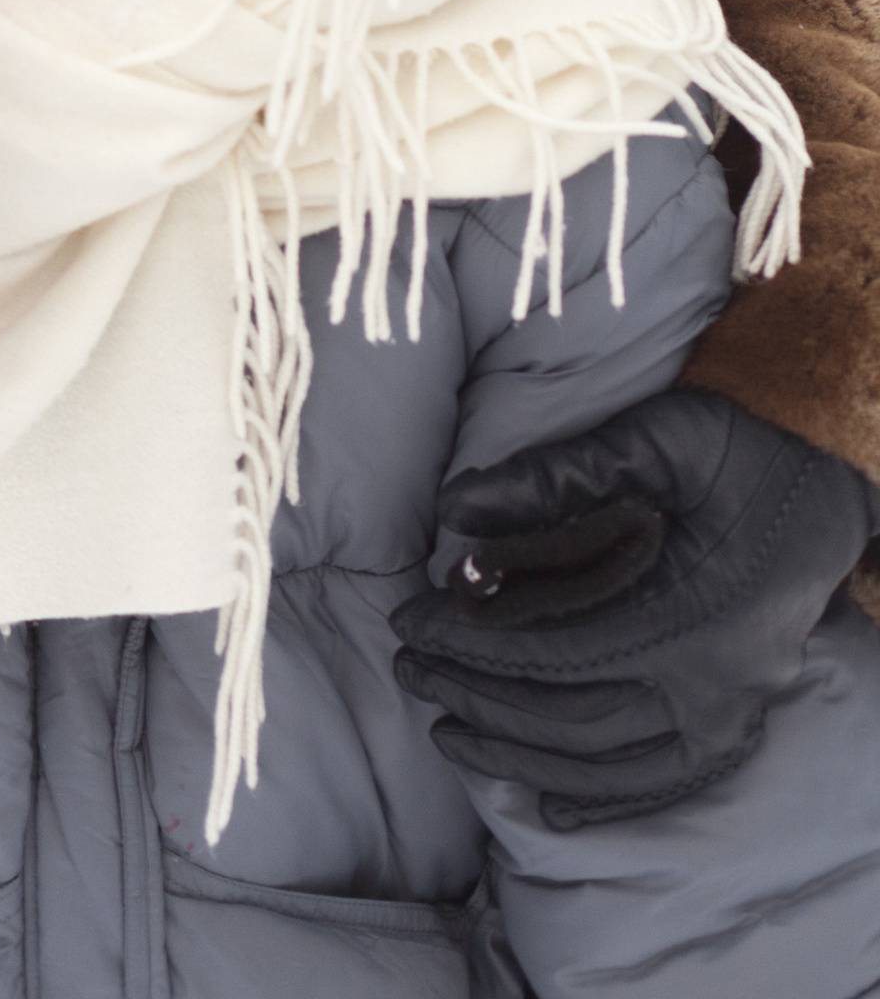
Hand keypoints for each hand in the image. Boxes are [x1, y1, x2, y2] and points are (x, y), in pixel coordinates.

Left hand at [391, 390, 877, 826]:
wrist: (832, 483)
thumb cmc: (741, 450)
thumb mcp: (655, 438)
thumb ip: (555, 474)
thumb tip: (456, 507)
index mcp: (690, 611)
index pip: (554, 645)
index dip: (472, 639)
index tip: (409, 618)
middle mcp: (715, 680)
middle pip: (572, 712)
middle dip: (479, 694)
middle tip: (410, 665)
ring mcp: (731, 710)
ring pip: (608, 757)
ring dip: (519, 750)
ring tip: (445, 728)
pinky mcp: (738, 721)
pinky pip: (664, 781)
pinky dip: (603, 798)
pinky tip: (547, 803)